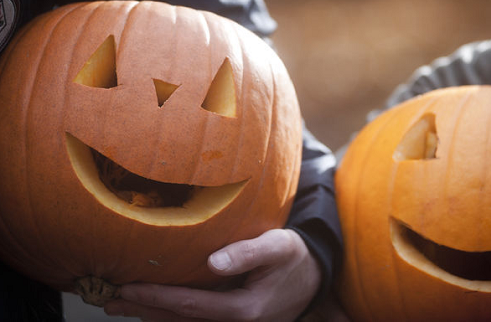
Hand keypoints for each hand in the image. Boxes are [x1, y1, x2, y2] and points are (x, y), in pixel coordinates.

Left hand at [104, 229, 320, 320]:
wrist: (312, 278)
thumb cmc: (294, 257)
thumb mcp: (278, 247)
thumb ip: (248, 253)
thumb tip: (213, 263)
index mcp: (244, 309)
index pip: (190, 306)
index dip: (156, 298)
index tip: (127, 287)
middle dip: (142, 310)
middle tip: (107, 299)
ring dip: (150, 315)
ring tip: (119, 305)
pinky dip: (168, 315)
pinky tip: (151, 307)